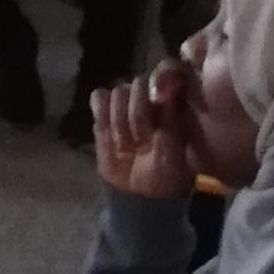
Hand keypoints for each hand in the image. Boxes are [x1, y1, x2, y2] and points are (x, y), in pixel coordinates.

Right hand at [93, 61, 196, 199]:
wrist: (143, 196)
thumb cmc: (168, 173)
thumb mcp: (174, 148)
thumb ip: (169, 119)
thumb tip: (165, 90)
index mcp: (173, 105)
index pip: (163, 77)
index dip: (157, 89)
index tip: (159, 105)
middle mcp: (150, 100)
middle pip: (136, 84)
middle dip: (137, 110)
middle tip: (141, 138)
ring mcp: (126, 108)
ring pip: (118, 92)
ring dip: (121, 118)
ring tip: (126, 142)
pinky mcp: (104, 119)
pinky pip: (99, 99)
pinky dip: (100, 107)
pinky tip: (106, 126)